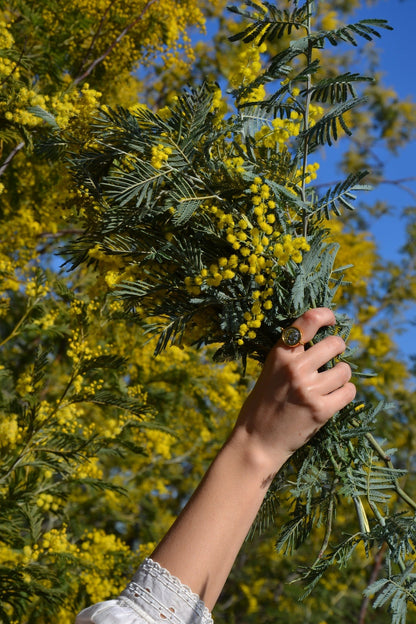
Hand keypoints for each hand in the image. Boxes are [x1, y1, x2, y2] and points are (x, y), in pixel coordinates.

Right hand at [230, 307, 355, 471]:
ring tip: (330, 382)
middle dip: (338, 348)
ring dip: (342, 374)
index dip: (325, 315)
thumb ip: (292, 356)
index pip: (307, 321)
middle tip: (333, 356)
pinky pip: (348, 391)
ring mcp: (309, 389)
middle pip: (334, 344)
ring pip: (345, 369)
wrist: (257, 441)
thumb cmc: (262, 404)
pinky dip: (345, 392)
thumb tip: (325, 341)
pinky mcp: (321, 410)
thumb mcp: (270, 371)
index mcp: (279, 355)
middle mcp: (294, 368)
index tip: (332, 319)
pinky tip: (335, 396)